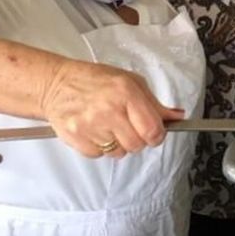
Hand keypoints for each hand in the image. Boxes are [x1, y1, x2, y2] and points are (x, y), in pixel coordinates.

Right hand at [40, 60, 184, 158]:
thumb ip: (154, 103)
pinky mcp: (76, 137)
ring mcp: (91, 125)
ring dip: (117, 144)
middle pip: (137, 145)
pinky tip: (94, 130)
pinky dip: (99, 147)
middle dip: (137, 139)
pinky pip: (99, 155)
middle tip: (127, 126)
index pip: (153, 130)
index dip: (157, 135)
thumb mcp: (129, 82)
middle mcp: (109, 109)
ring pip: (119, 153)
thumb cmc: (94, 80)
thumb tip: (178, 117)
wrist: (56, 83)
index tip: (154, 133)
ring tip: (107, 125)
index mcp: (126, 92)